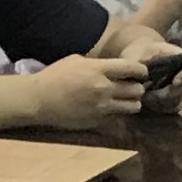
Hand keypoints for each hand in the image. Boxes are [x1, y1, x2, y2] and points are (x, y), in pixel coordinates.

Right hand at [30, 50, 150, 125]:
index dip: (142, 71)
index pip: (132, 69)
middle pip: (137, 90)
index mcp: (98, 69)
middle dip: (138, 87)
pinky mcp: (97, 120)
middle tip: (133, 87)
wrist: (39, 100)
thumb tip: (112, 67)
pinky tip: (110, 108)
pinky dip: (117, 112)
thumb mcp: (76, 60)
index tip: (141, 72)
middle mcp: (104, 88)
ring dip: (132, 102)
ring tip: (125, 100)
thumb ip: (98, 64)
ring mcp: (102, 107)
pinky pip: (117, 116)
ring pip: (133, 106)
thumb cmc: (55, 76)